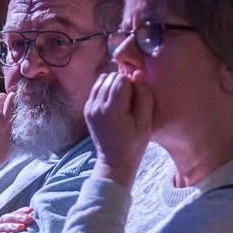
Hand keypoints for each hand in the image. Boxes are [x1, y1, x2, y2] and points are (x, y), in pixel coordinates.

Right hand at [0, 206, 33, 232]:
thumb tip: (35, 216)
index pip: (13, 215)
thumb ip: (26, 227)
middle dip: (18, 217)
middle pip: (5, 218)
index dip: (21, 211)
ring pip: (0, 227)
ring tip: (21, 228)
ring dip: (10, 226)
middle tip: (29, 220)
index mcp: (6, 224)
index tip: (31, 210)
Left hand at [84, 70, 152, 187]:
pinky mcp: (87, 109)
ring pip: (102, 79)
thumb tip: (137, 73)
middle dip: (123, 83)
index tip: (136, 98)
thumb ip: (144, 96)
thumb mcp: (145, 121)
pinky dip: (106, 89)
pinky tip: (114, 102)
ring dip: (114, 84)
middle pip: (111, 77)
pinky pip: (96, 88)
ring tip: (122, 101)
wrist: (114, 159)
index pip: (121, 79)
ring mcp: (89, 107)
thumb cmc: (134, 142)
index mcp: (112, 110)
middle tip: (130, 100)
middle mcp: (96, 106)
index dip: (133, 84)